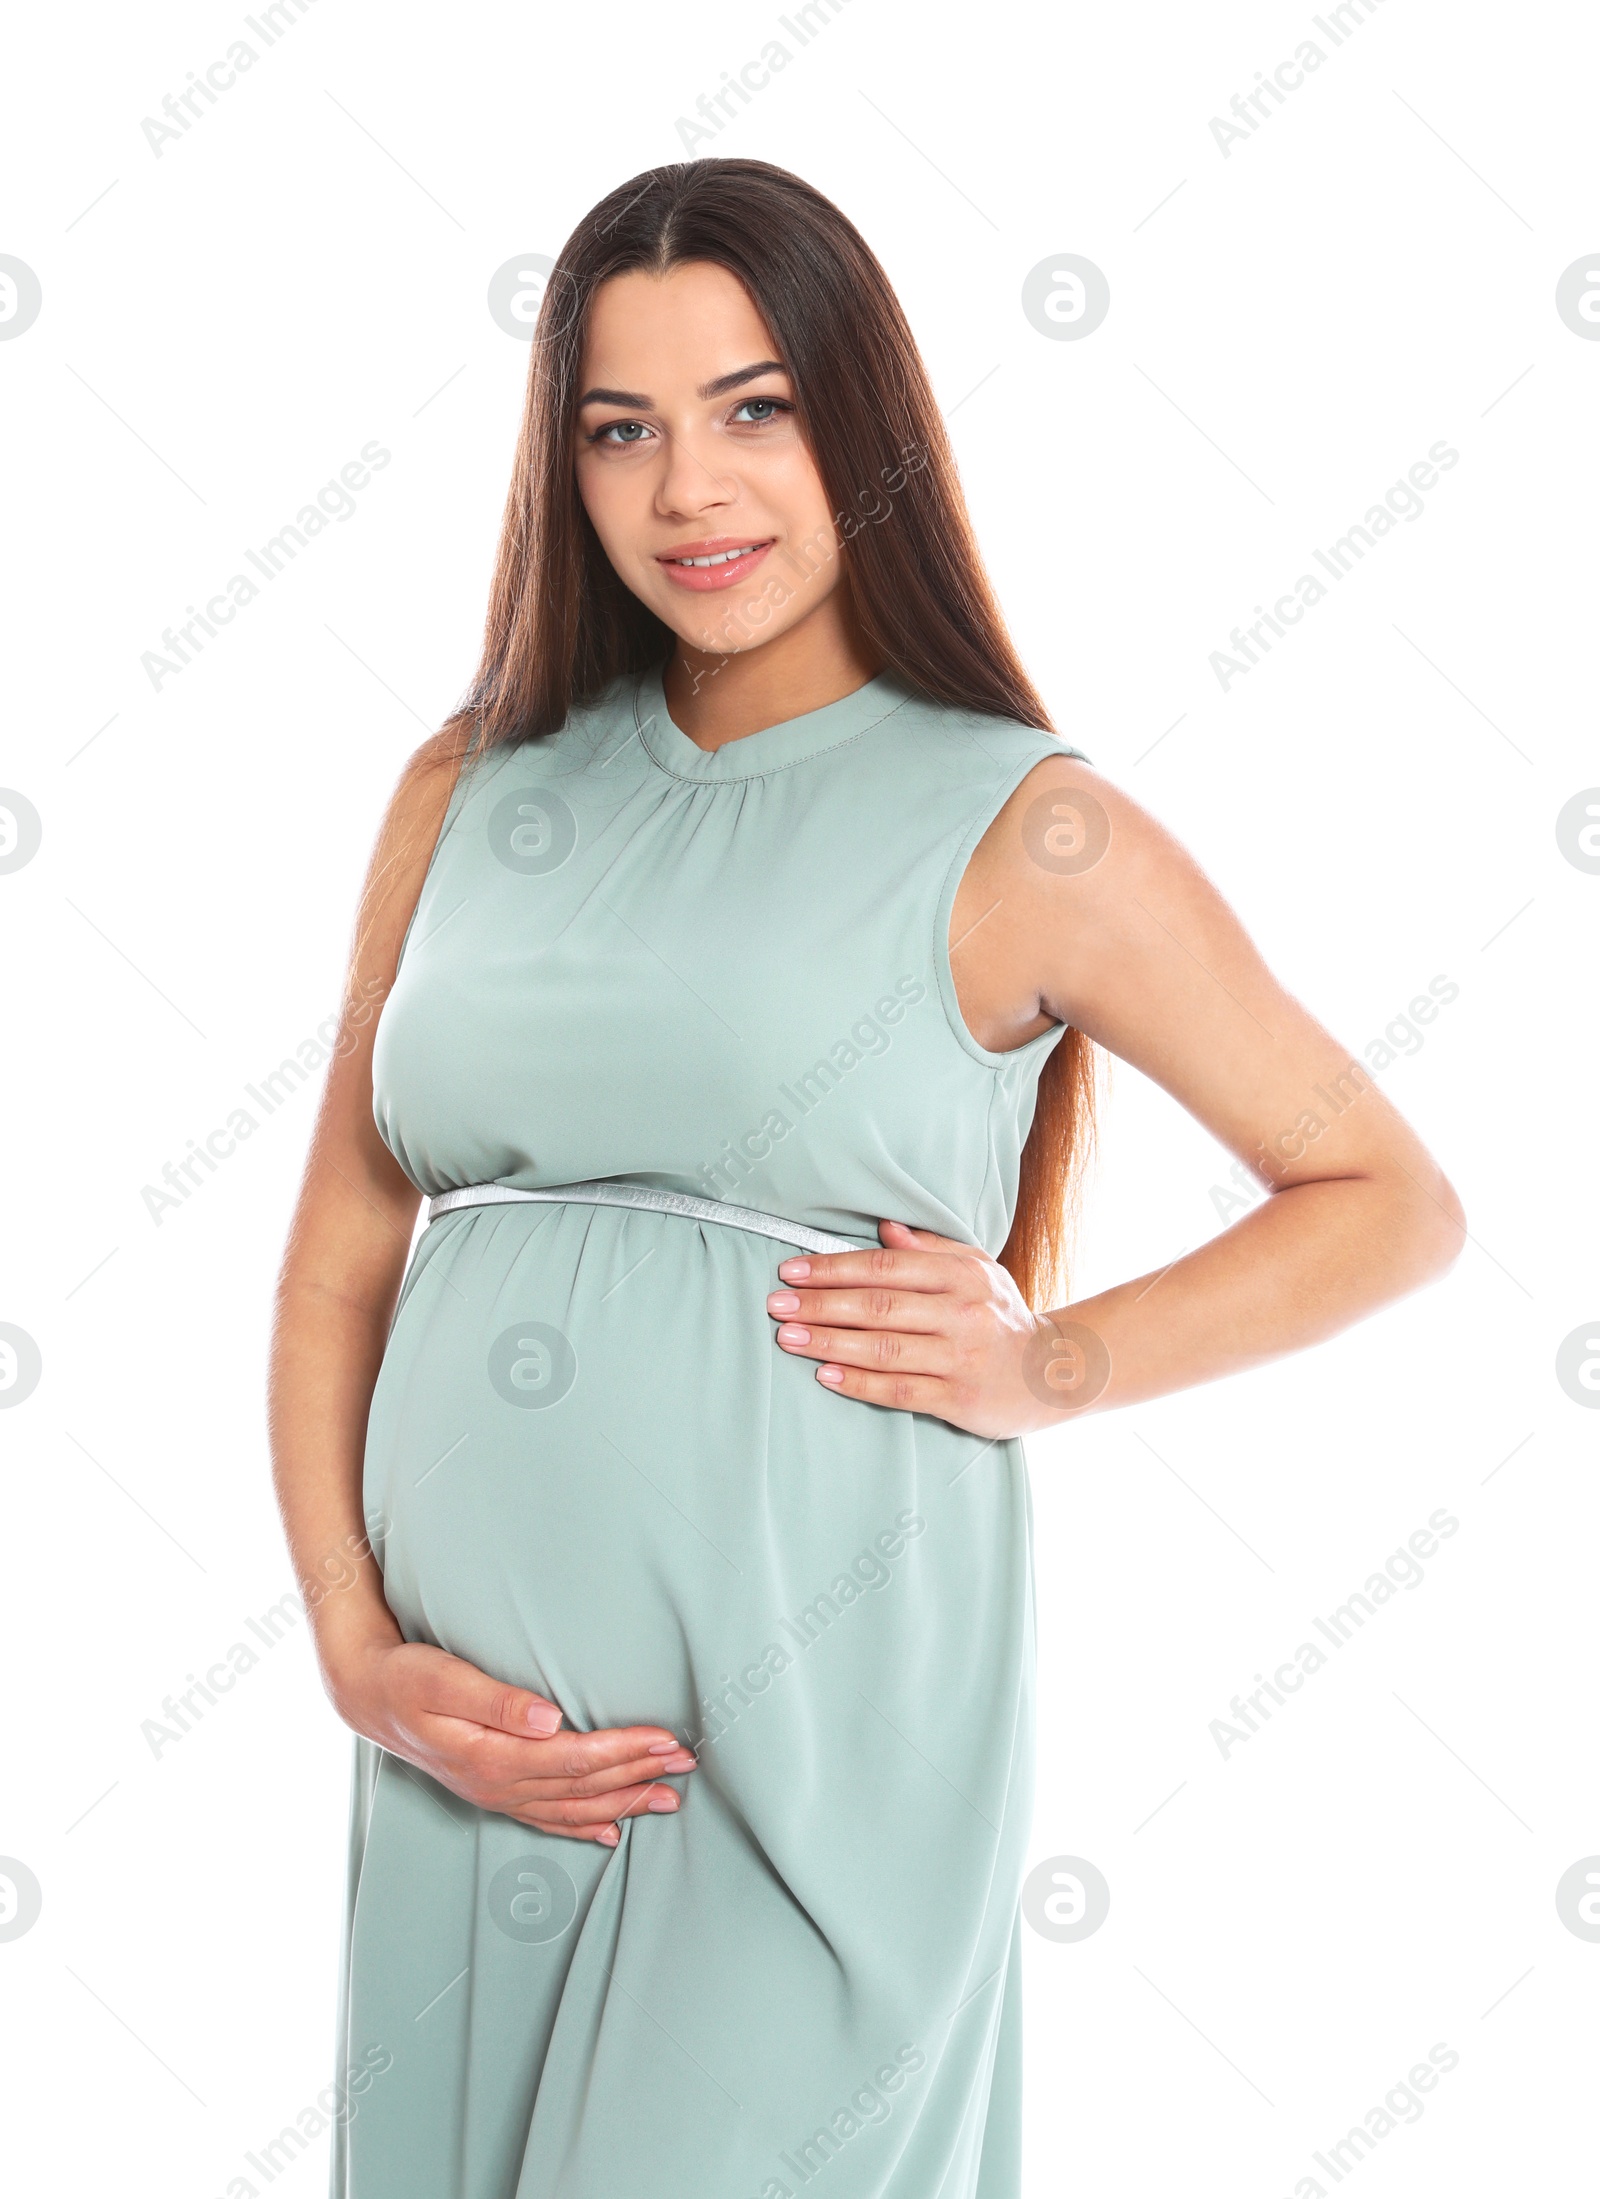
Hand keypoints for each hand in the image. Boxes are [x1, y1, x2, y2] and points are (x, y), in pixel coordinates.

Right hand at [330, 1636, 695, 1846]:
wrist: (368, 1697)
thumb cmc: (407, 1678)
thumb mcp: (446, 1680)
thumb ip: (498, 1702)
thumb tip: (550, 1719)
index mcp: (493, 1758)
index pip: (576, 1759)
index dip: (626, 1750)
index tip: (667, 1740)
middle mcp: (499, 1785)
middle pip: (583, 1786)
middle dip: (638, 1774)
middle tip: (687, 1764)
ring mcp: (495, 1794)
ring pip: (572, 1808)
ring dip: (623, 1802)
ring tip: (668, 1800)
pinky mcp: (491, 1791)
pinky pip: (546, 1818)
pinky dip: (581, 1826)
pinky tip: (609, 1832)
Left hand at [765, 1220, 1082, 1438]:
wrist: (1055, 1374)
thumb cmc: (1003, 1316)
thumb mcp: (978, 1270)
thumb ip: (931, 1248)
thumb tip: (884, 1228)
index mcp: (961, 1275)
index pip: (885, 1267)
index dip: (834, 1268)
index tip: (792, 1271)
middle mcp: (962, 1313)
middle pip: (877, 1307)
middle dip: (820, 1305)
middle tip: (777, 1305)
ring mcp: (960, 1357)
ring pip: (883, 1348)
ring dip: (829, 1343)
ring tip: (788, 1338)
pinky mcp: (960, 1398)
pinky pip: (900, 1390)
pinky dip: (859, 1384)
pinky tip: (825, 1376)